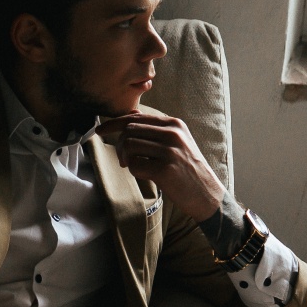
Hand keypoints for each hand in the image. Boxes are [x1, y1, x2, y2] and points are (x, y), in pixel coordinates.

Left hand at [96, 111, 226, 222]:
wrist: (206, 192)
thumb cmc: (186, 168)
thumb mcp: (177, 141)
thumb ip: (156, 129)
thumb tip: (131, 114)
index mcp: (174, 124)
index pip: (135, 117)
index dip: (113, 123)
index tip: (100, 130)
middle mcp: (173, 134)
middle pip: (129, 130)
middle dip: (119, 145)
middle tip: (124, 160)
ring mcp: (169, 151)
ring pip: (129, 145)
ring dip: (125, 159)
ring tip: (134, 166)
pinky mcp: (165, 169)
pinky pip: (134, 165)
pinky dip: (133, 171)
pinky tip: (144, 174)